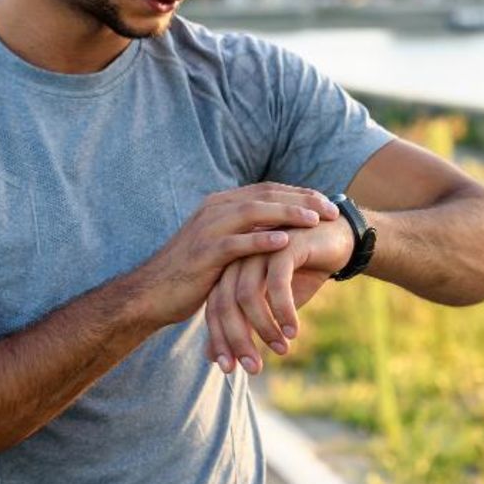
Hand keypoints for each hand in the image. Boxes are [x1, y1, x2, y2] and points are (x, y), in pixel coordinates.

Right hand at [133, 183, 340, 326]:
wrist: (152, 293)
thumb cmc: (191, 273)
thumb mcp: (220, 246)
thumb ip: (244, 233)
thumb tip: (277, 230)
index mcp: (221, 205)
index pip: (268, 190)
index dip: (299, 194)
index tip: (327, 202)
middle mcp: (214, 210)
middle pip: (266, 196)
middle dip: (302, 200)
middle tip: (332, 209)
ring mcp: (207, 230)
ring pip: (253, 212)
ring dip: (287, 214)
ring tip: (315, 220)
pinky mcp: (204, 254)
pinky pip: (236, 243)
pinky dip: (261, 240)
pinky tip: (285, 242)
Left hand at [204, 216, 354, 374]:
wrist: (336, 241)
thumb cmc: (300, 274)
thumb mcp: (269, 306)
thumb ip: (242, 327)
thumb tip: (213, 359)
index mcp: (230, 270)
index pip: (214, 309)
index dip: (219, 340)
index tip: (229, 369)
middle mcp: (239, 258)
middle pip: (226, 304)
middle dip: (238, 340)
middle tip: (254, 367)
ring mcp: (259, 249)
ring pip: (248, 295)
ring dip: (265, 328)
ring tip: (282, 349)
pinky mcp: (284, 246)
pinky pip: (277, 284)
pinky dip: (283, 311)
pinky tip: (293, 330)